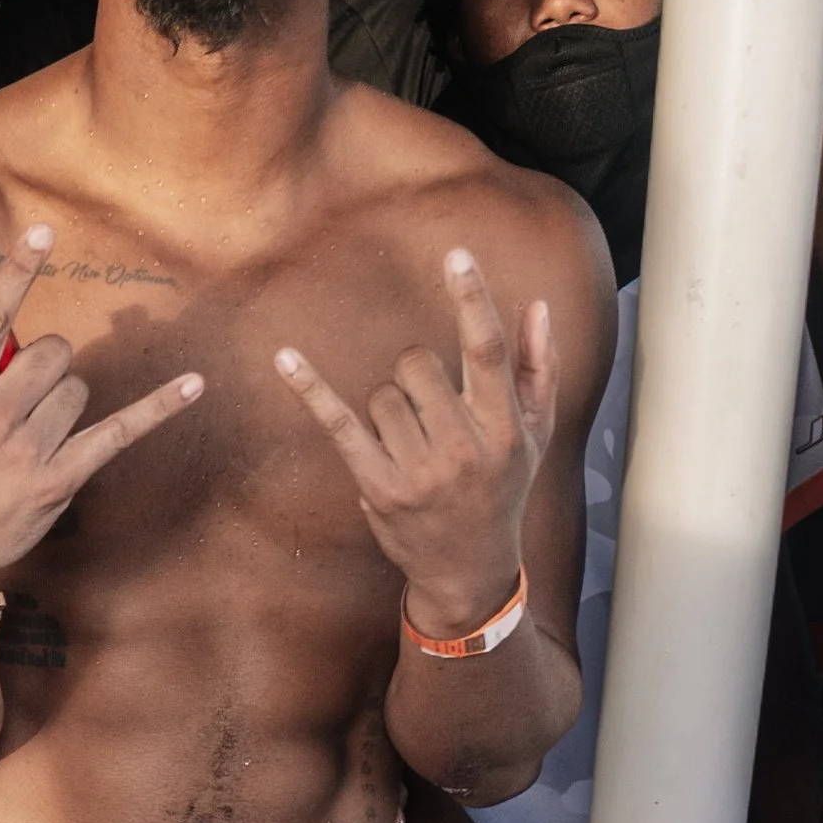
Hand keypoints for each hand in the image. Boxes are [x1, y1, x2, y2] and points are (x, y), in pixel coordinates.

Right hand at [0, 228, 202, 631]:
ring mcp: (29, 450)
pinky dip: (158, 407)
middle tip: (26, 387)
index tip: (43, 231)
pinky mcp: (61, 479)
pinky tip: (195, 385)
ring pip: (77, 387)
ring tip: (35, 428)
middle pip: (50, 351)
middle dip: (46, 360)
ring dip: (63, 397)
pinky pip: (119, 432)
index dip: (17, 271)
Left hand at [275, 249, 554, 635]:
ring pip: (382, 394)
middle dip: (413, 374)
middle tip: (427, 410)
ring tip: (410, 442)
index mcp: (504, 428)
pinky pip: (339, 424)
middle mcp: (463, 449)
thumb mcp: (534, 435)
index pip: (486, 351)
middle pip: (416, 366)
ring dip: (388, 406)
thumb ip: (538, 368)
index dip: (471, 299)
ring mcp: (418, 471)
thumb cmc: (502, 489)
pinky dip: (311, 389)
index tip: (455, 255)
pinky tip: (284, 358)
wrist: (469, 567)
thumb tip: (537, 306)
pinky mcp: (378, 487)